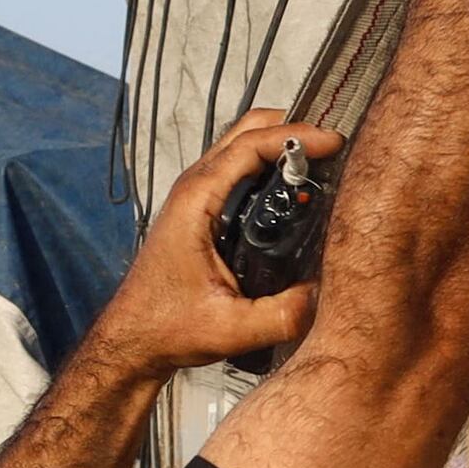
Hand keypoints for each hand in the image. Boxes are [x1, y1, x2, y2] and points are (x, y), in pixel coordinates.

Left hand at [97, 107, 346, 374]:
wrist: (133, 340)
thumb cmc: (167, 328)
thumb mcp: (230, 329)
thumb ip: (282, 315)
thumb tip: (327, 294)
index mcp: (197, 201)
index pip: (250, 145)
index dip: (296, 136)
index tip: (335, 141)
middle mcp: (195, 187)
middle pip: (247, 130)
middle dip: (293, 127)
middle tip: (334, 144)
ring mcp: (197, 195)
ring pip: (243, 146)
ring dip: (282, 143)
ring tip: (326, 160)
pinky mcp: (202, 209)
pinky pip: (240, 169)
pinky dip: (271, 163)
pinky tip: (298, 186)